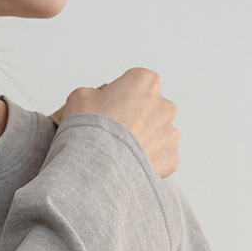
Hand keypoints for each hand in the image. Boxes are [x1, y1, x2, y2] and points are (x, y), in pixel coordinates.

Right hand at [54, 69, 179, 177]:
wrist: (97, 168)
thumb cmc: (90, 132)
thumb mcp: (79, 97)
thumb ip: (94, 93)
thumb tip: (96, 102)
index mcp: (145, 82)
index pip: (136, 83)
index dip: (120, 96)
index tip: (109, 109)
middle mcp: (164, 104)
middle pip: (150, 108)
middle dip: (136, 118)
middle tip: (114, 133)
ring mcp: (170, 132)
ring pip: (158, 134)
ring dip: (144, 140)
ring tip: (121, 152)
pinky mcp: (171, 158)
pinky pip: (161, 158)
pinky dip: (149, 161)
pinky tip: (130, 164)